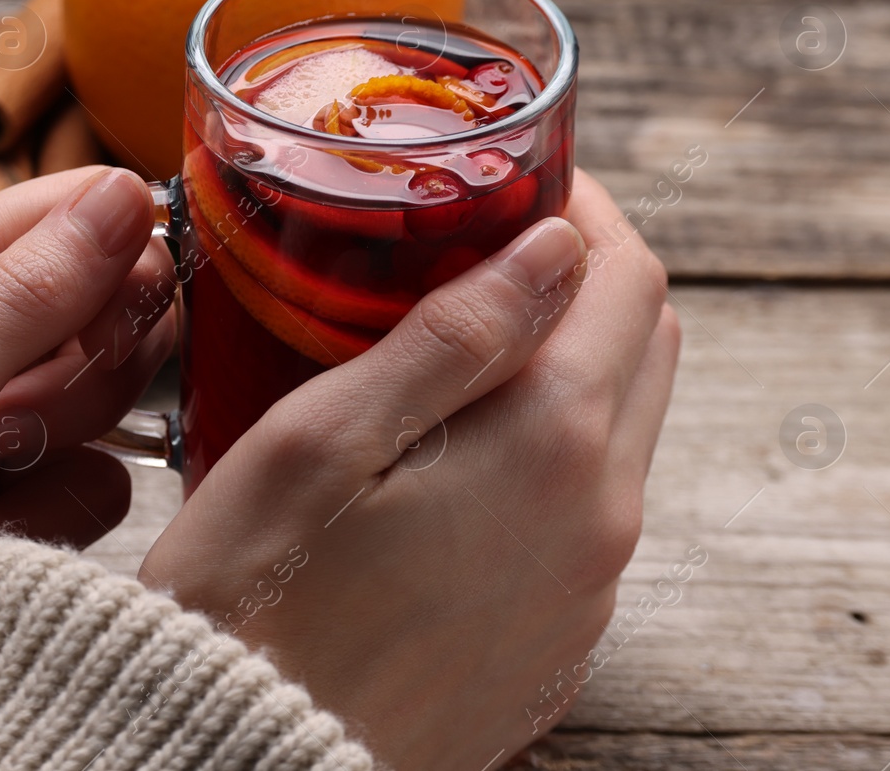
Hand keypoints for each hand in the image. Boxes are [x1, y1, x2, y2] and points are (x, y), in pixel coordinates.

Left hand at [0, 166, 175, 765]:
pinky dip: (30, 524)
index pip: (79, 213)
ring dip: (44, 467)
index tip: (102, 334)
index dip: (123, 263)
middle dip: (79, 385)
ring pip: (102, 414)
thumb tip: (125, 190)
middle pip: (107, 316)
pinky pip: (80, 488)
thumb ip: (30, 295)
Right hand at [140, 170, 678, 770]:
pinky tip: (458, 447)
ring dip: (571, 358)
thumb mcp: (324, 439)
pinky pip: (589, 508)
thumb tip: (557, 244)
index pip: (626, 277)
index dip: (582, 206)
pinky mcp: (557, 637)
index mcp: (550, 448)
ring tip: (460, 336)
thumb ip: (452, 335)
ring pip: (624, 427)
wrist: (243, 765)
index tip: (517, 177)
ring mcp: (588, 589)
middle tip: (486, 240)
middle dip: (586, 272)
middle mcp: (599, 520)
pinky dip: (554, 446)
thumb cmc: (254, 600)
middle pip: (646, 344)